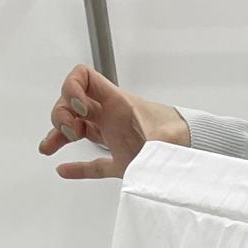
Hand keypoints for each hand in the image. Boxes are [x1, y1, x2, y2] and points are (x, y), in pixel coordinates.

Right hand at [39, 65, 187, 178]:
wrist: (197, 149)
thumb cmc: (182, 137)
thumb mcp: (164, 137)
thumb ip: (153, 146)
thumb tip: (146, 160)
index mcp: (117, 102)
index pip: (83, 77)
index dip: (72, 87)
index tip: (80, 108)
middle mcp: (111, 116)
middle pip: (71, 103)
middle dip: (61, 113)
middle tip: (71, 131)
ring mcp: (114, 137)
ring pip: (77, 129)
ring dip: (59, 135)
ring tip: (49, 148)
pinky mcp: (122, 162)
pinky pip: (93, 164)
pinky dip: (77, 167)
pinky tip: (63, 170)